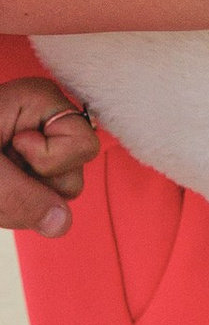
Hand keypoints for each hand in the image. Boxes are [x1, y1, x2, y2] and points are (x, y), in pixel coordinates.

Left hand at [0, 76, 98, 235]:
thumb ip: (19, 197)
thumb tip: (63, 224)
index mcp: (40, 100)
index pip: (83, 143)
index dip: (50, 161)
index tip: (10, 148)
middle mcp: (46, 118)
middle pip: (75, 171)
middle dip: (35, 186)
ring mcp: (38, 141)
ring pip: (59, 190)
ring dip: (22, 200)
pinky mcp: (27, 163)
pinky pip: (42, 197)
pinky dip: (17, 204)